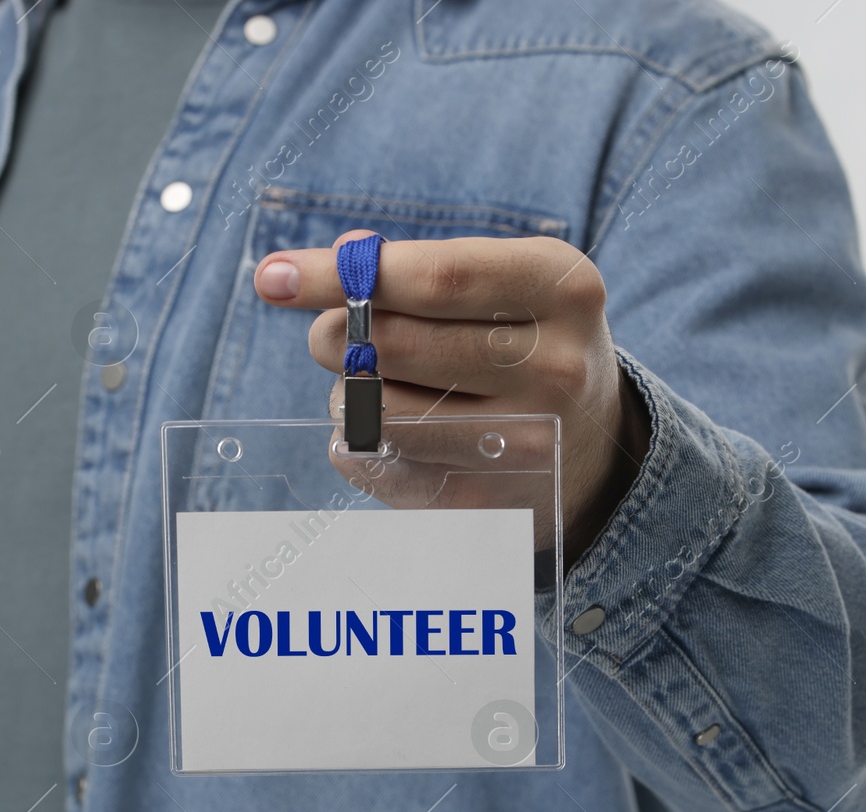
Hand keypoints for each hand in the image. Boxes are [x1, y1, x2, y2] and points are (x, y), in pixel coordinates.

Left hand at [253, 230, 649, 561]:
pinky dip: (356, 440)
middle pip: (393, 345)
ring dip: (346, 393)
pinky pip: (374, 464)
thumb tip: (344, 254)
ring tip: (376, 385)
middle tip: (332, 334)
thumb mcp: (507, 283)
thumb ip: (425, 263)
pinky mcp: (485, 502)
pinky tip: (392, 431)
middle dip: (335, 333)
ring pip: (374, 410)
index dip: (344, 274)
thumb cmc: (526, 341)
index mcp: (565, 289)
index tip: (271, 276)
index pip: (436, 278)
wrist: (594, 448)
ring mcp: (524, 443)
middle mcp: (556, 368)